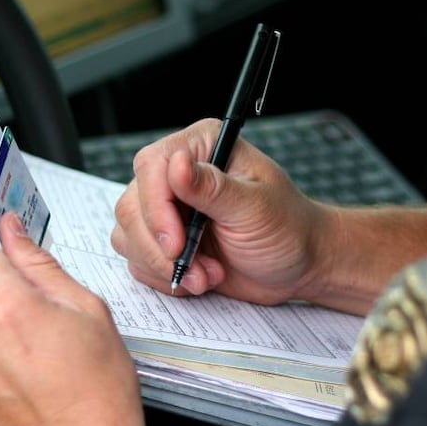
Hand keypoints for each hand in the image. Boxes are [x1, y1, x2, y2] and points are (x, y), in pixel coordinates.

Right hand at [111, 118, 332, 304]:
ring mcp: (167, 207)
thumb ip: (213, 188)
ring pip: (129, 235)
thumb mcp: (255, 208)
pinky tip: (200, 278)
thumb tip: (176, 166)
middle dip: (160, 247)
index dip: (156, 209)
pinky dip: (164, 277)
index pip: (152, 167)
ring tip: (207, 275)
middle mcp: (178, 173)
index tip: (176, 244)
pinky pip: (138, 258)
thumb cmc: (288, 229)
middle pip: (132, 205)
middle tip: (195, 269)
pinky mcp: (163, 239)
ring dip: (164, 266)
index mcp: (203, 147)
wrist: (298, 265)